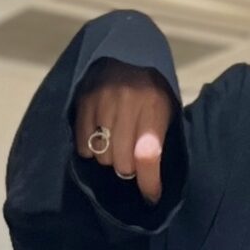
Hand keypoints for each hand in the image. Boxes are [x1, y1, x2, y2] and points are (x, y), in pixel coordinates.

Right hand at [73, 60, 175, 199]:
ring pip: (102, 157)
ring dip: (109, 159)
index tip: (151, 197)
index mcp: (155, 108)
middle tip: (130, 161)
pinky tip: (99, 138)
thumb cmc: (151, 90)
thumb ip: (159, 142)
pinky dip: (90, 150)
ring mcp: (103, 102)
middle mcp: (128, 104)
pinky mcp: (83, 102)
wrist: (125, 52)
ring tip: (114, 146)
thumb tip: (153, 185)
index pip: (148, 156)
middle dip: (128, 169)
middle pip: (122, 162)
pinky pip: (83, 146)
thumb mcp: (166, 111)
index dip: (149, 183)